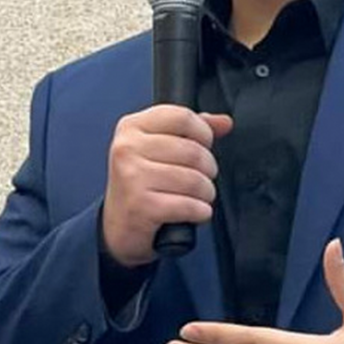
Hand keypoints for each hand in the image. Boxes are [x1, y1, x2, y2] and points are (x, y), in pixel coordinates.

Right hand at [101, 105, 233, 267]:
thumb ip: (191, 132)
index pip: (182, 117)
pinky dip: (200, 212)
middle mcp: (127, 148)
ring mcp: (132, 177)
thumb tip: (224, 122)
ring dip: (206, 193)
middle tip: (201, 178)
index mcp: (131, 127)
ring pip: (194, 180)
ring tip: (198, 197)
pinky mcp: (141, 205)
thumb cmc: (141, 185)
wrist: (118, 227)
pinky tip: (194, 212)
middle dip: (208, 169)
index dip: (203, 133)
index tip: (204, 145)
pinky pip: (189, 205)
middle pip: (193, 150)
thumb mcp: (158, 149)